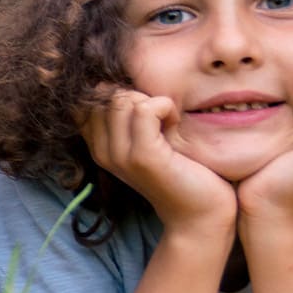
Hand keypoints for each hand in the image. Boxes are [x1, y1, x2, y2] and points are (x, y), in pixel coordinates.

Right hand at [81, 88, 235, 230]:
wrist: (203, 213)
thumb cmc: (183, 171)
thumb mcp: (149, 138)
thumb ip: (130, 114)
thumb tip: (117, 80)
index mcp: (100, 146)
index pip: (89, 98)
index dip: (118, 92)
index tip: (144, 112)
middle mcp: (104, 152)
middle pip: (105, 94)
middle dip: (137, 95)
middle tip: (161, 118)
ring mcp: (121, 156)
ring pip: (122, 99)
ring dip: (152, 101)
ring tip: (168, 122)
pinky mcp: (143, 158)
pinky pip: (145, 110)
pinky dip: (165, 108)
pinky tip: (176, 124)